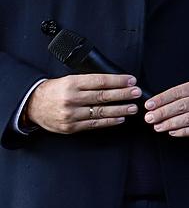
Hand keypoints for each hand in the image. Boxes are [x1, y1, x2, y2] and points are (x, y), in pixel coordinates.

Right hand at [24, 73, 139, 132]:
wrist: (32, 105)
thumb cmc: (54, 91)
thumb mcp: (68, 80)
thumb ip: (88, 81)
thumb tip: (114, 82)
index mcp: (72, 83)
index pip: (100, 81)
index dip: (118, 81)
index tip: (131, 80)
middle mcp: (72, 98)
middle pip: (103, 96)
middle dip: (123, 94)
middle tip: (136, 93)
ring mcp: (71, 114)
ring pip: (101, 111)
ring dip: (120, 109)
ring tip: (133, 107)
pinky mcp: (71, 127)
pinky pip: (94, 124)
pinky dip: (109, 122)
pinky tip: (120, 119)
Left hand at [144, 79, 188, 136]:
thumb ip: (182, 94)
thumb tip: (158, 103)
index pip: (178, 92)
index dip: (162, 99)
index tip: (149, 105)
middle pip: (182, 106)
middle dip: (163, 113)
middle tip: (149, 118)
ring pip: (188, 119)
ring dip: (170, 124)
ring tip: (158, 127)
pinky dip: (182, 132)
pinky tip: (172, 132)